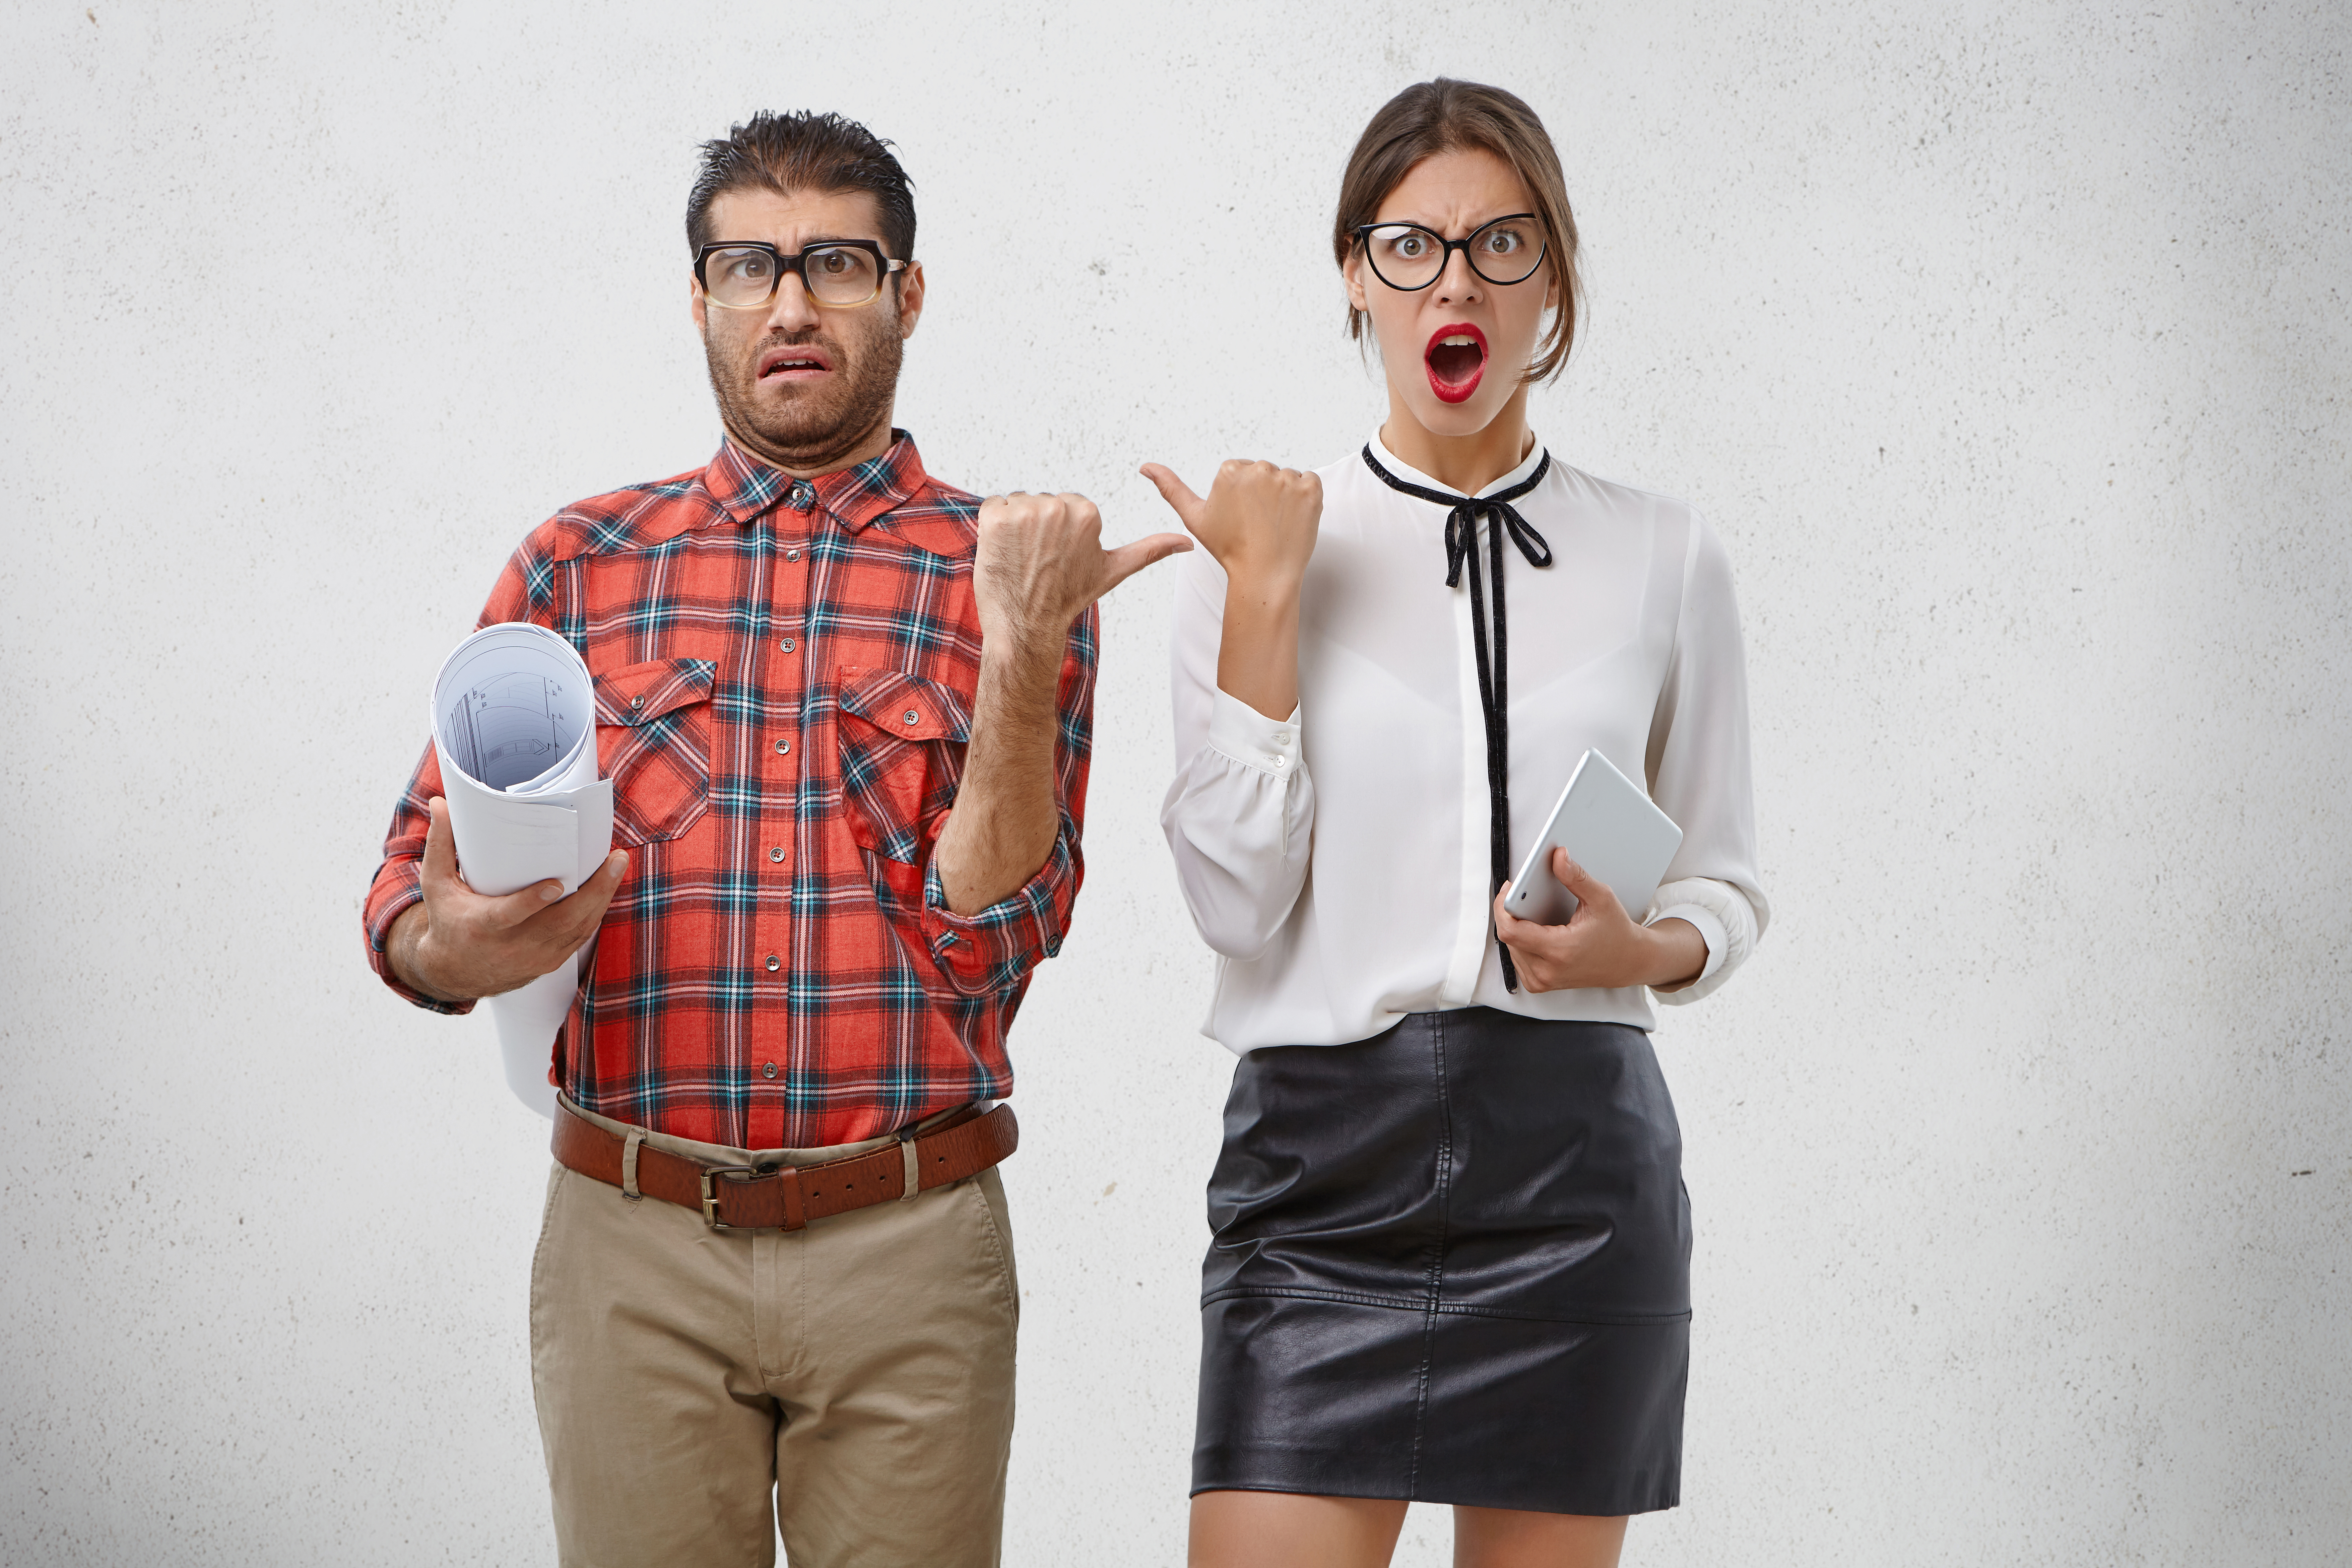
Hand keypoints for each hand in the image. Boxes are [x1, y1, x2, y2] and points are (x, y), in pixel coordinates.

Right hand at [388, 797, 629, 1003]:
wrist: (454, 972)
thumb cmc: (447, 920)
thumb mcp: (437, 885)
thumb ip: (441, 844)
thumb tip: (440, 803)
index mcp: (482, 925)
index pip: (510, 915)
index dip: (533, 902)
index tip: (556, 884)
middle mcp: (513, 946)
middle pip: (561, 922)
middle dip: (593, 891)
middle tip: (615, 859)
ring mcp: (536, 958)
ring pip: (578, 930)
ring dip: (602, 898)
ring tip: (617, 865)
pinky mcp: (550, 963)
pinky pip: (580, 937)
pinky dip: (595, 912)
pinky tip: (608, 888)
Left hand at [972, 491, 1189, 648]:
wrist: (1028, 624)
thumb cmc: (1067, 598)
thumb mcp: (1113, 570)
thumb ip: (1150, 550)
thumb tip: (1188, 543)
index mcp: (1086, 512)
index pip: (1064, 505)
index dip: (1058, 532)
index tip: (1058, 556)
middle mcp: (1057, 507)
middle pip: (1039, 502)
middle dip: (1036, 527)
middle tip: (1039, 560)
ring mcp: (1024, 512)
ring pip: (1016, 504)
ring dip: (1014, 527)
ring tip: (1022, 558)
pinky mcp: (995, 518)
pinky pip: (991, 506)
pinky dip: (992, 528)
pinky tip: (1003, 551)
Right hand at [1139, 459, 1320, 591]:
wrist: (1263, 575)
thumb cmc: (1229, 549)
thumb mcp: (1195, 517)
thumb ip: (1171, 487)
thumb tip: (1145, 467)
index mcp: (1230, 470)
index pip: (1241, 471)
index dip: (1242, 496)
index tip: (1242, 517)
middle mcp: (1259, 469)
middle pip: (1265, 473)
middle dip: (1264, 494)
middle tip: (1258, 523)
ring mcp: (1287, 479)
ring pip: (1287, 479)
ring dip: (1285, 498)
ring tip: (1275, 524)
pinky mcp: (1311, 489)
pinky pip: (1310, 483)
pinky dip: (1305, 500)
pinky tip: (1292, 519)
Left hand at [1492, 847, 1705, 992]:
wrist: (1628, 962)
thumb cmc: (1616, 932)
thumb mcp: (1601, 899)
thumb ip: (1576, 877)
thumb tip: (1558, 857)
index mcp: (1560, 951)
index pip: (1510, 930)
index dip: (1503, 906)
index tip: (1510, 888)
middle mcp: (1547, 971)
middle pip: (1508, 936)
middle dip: (1511, 913)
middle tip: (1523, 895)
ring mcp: (1542, 980)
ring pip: (1510, 947)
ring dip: (1516, 927)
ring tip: (1533, 913)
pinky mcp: (1539, 984)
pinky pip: (1517, 958)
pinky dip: (1521, 942)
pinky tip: (1537, 931)